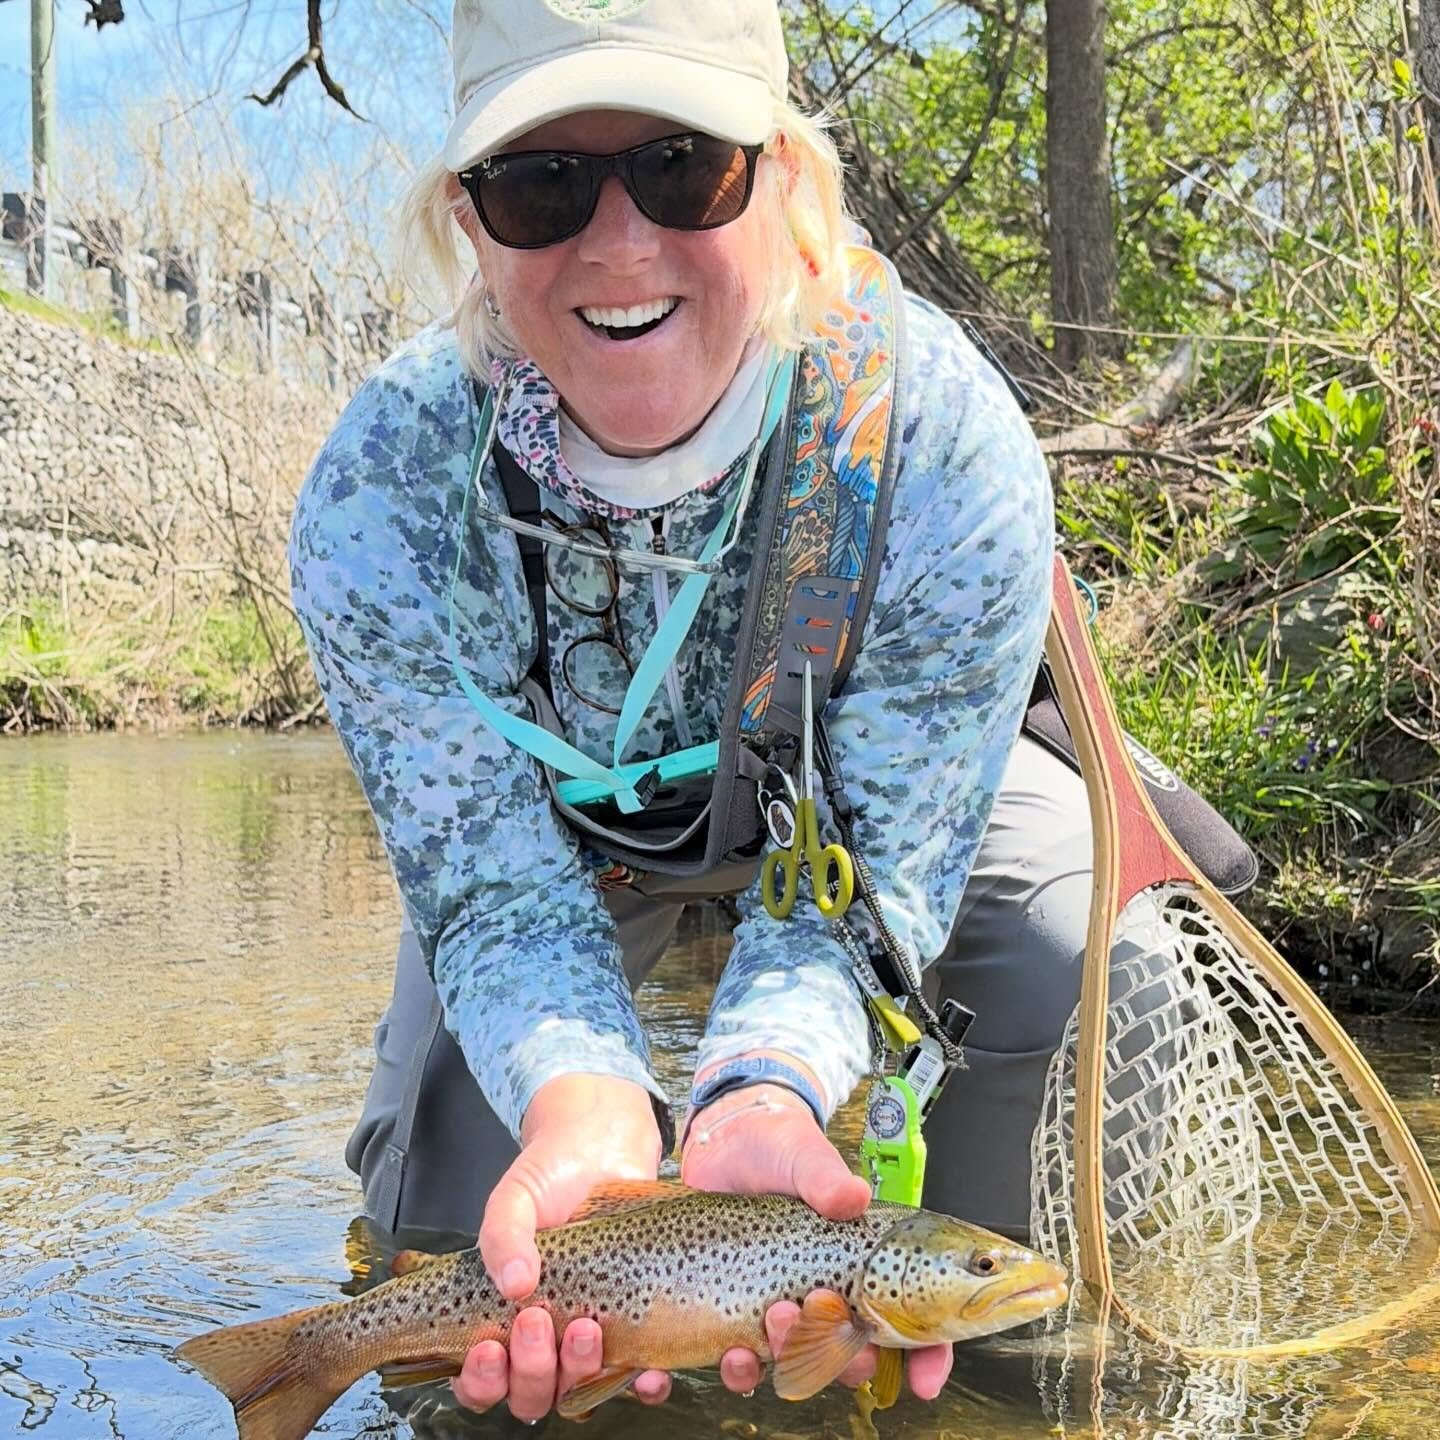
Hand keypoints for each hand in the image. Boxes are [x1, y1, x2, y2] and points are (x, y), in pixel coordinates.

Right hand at [452, 1073, 673, 1419]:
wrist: (604, 1148)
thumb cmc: (550, 1176)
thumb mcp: (513, 1198)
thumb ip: (502, 1236)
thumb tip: (515, 1284)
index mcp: (501, 1318)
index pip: (480, 1380)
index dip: (480, 1380)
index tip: (488, 1347)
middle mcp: (544, 1338)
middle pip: (529, 1394)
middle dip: (530, 1370)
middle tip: (537, 1320)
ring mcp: (588, 1335)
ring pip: (577, 1390)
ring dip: (578, 1371)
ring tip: (586, 1327)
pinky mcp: (634, 1327)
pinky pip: (638, 1375)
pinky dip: (643, 1384)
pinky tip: (646, 1372)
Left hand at [680, 1062, 952, 1402]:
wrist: (725, 1142)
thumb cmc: (780, 1148)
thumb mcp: (805, 1157)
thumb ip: (827, 1179)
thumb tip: (854, 1196)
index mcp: (863, 1265)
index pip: (911, 1325)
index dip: (926, 1358)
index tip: (924, 1382)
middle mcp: (827, 1297)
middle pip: (851, 1356)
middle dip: (841, 1356)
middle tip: (815, 1306)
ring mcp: (780, 1308)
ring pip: (795, 1364)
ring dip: (784, 1358)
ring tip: (768, 1321)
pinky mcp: (734, 1313)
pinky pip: (738, 1364)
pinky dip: (732, 1373)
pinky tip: (720, 1357)